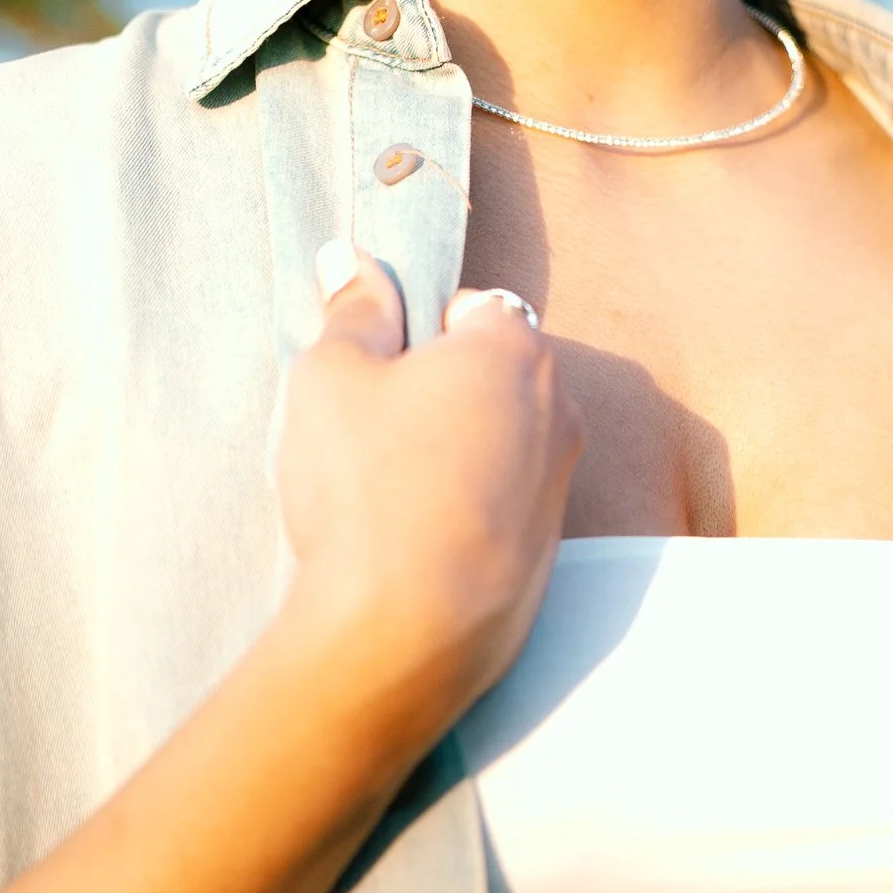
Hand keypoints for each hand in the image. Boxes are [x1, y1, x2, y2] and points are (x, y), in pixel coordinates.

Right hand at [275, 243, 582, 755]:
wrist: (403, 631)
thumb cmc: (367, 487)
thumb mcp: (332, 377)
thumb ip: (352, 310)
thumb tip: (351, 260)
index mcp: (513, 350)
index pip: (475, 306)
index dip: (419, 330)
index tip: (377, 368)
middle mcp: (557, 411)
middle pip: (494, 376)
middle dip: (440, 391)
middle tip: (372, 431)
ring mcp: (560, 488)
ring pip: (502, 445)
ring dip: (454, 455)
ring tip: (386, 495)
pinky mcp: (550, 556)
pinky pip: (502, 509)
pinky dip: (466, 514)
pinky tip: (411, 543)